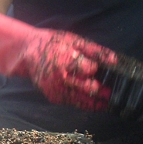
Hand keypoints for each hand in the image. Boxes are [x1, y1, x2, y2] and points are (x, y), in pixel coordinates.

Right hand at [0, 12, 116, 110]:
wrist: (28, 53)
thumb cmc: (53, 43)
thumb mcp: (74, 40)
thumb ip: (95, 52)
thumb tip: (114, 61)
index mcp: (65, 62)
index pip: (89, 71)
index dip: (97, 70)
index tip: (102, 70)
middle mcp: (60, 80)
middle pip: (88, 90)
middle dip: (103, 92)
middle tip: (113, 92)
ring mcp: (55, 90)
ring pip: (82, 101)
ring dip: (96, 103)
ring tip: (108, 102)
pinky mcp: (53, 97)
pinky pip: (73, 103)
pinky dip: (84, 103)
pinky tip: (94, 102)